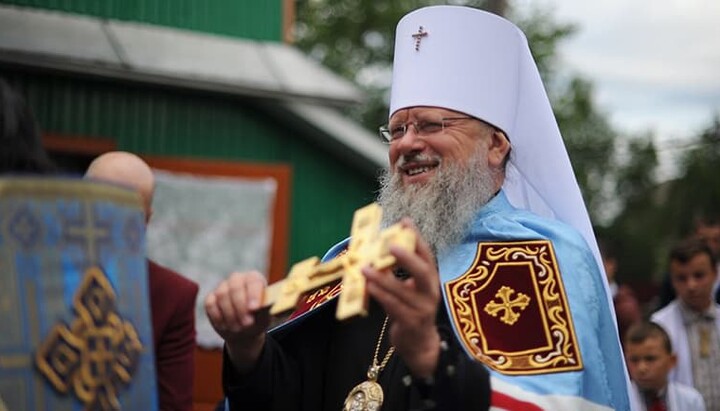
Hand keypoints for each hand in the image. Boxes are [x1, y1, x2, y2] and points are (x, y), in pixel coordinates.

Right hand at [204, 271, 269, 372]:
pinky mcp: (211, 298)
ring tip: (239, 328)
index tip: (254, 308)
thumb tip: (287, 302)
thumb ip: (273, 307)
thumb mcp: (269, 315)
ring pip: (222, 296)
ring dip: (230, 315)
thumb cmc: (260, 318)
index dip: (253, 294)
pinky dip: (218, 317)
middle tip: (247, 324)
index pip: (253, 281)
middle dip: (240, 308)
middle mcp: (238, 279)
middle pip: (235, 287)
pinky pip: (211, 304)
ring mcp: (223, 287)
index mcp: (255, 279)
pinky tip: (226, 326)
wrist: (245, 330)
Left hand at [362, 218, 440, 377]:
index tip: (405, 222)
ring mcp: (422, 310)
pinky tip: (368, 286)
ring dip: (383, 278)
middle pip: (424, 273)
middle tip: (391, 244)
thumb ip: (396, 274)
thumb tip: (375, 252)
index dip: (417, 239)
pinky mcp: (411, 323)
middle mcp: (430, 293)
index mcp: (430, 281)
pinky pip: (394, 307)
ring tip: (366, 267)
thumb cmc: (410, 311)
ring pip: (403, 291)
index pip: (427, 256)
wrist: (420, 346)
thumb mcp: (408, 290)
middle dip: (408, 257)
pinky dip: (381, 296)